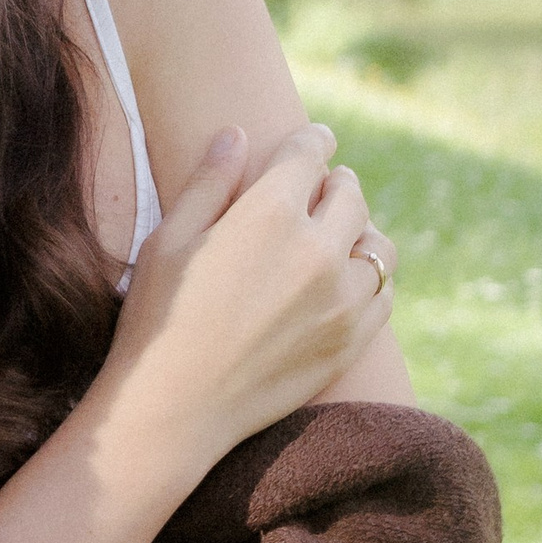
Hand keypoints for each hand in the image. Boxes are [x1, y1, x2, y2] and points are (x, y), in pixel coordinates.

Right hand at [98, 120, 392, 463]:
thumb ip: (209, 182)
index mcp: (269, 214)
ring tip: (344, 232)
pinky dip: (371, 279)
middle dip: (337, 182)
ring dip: (361, 230)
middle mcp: (318, 251)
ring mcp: (342, 300)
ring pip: (377, 245)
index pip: (309, 155)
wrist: (175, 409)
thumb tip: (237, 134)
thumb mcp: (168, 240)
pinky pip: (382, 294)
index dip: (313, 140)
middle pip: (350, 195)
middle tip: (328, 184)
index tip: (317, 137)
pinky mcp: (351, 341)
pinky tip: (350, 280)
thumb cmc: (158, 320)